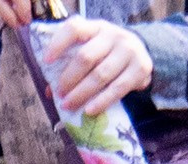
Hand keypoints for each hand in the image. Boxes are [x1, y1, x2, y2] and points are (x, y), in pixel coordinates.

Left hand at [33, 17, 152, 115]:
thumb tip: (50, 91)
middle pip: (86, 57)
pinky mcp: (140, 68)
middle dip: (69, 79)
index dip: (58, 44)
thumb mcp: (90, 51)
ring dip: (81, 93)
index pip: (74, 29)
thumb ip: (70, 65)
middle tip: (60, 94)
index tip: (46, 61)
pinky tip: (89, 111)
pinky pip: (117, 88)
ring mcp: (128, 50)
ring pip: (100, 75)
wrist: (140, 53)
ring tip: (69, 105)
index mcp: (95, 28)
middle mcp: (113, 35)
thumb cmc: (106, 55)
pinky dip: (101, 102)